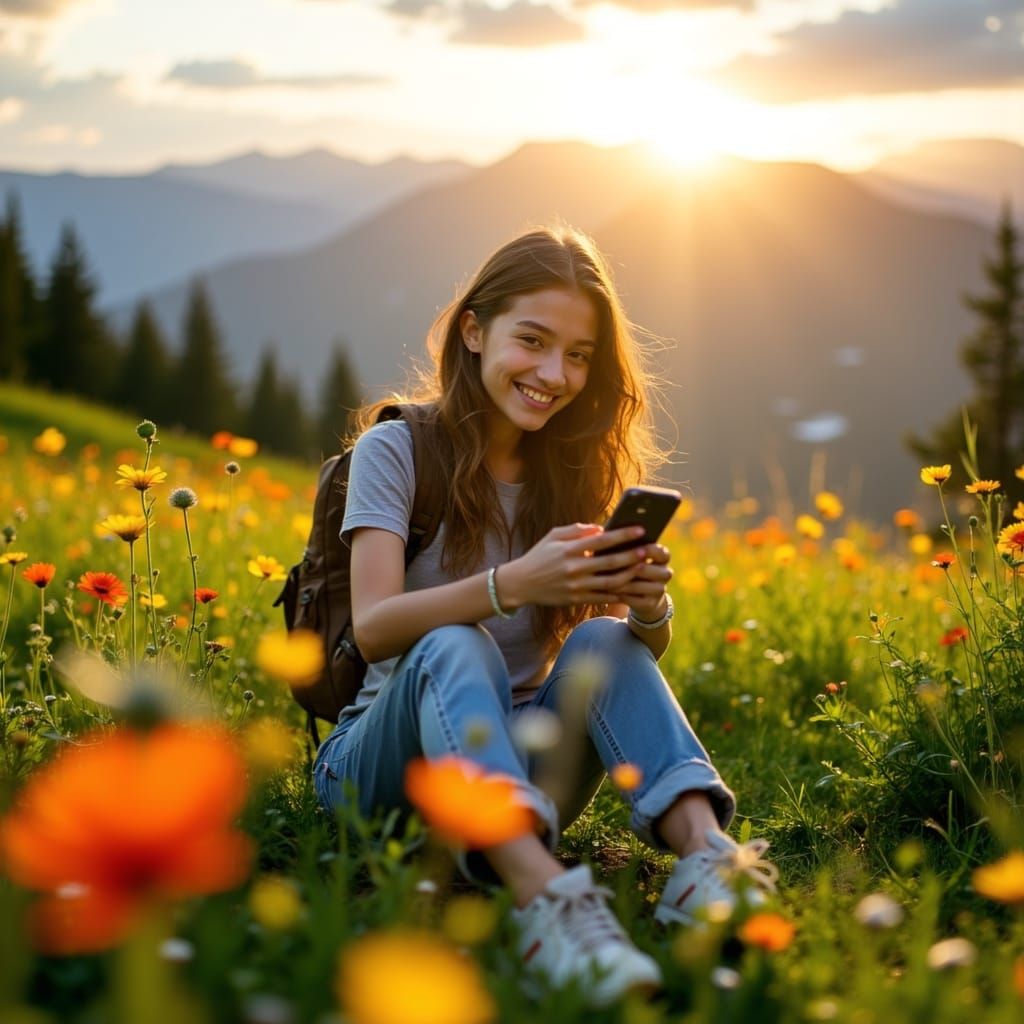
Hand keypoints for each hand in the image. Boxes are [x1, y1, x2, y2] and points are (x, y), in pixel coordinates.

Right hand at [497, 523, 651, 608]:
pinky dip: (618, 593)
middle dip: (632, 556)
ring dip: (629, 575)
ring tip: (642, 568)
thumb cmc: (539, 556)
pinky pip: (602, 597)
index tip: (640, 530)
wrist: (520, 583)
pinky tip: (631, 587)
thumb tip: (600, 528)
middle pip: (610, 562)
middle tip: (648, 550)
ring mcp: (576, 586)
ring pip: (610, 582)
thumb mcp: (553, 536)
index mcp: (569, 549)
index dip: (623, 535)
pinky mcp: (576, 599)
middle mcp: (574, 568)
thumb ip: (576, 530)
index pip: (601, 540)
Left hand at [609, 543, 671, 620]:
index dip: (651, 550)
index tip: (638, 547)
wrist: (641, 596)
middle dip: (632, 566)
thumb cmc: (630, 567)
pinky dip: (621, 594)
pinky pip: (635, 599)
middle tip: (615, 562)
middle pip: (650, 569)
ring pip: (640, 585)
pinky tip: (609, 590)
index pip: (662, 553)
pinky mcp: (650, 604)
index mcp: (662, 558)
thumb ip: (626, 546)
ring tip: (606, 576)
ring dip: (623, 581)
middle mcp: (664, 573)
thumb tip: (605, 534)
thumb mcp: (631, 555)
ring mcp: (659, 590)